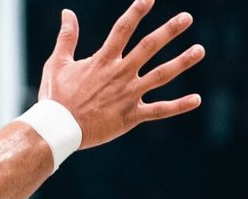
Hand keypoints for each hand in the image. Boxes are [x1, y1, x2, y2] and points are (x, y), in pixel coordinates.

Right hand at [39, 0, 203, 149]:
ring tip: (200, 50)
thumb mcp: (57, 64)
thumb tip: (67, 13)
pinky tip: (197, 99)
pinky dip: (178, 106)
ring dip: (181, 62)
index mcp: (102, 61)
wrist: (55, 131)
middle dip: (169, 31)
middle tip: (186, 18)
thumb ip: (66, 37)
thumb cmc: (54, 98)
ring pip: (160, 76)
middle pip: (148, 48)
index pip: (122, 30)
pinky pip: (158, 110)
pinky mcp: (130, 116)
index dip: (136, 12)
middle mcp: (119, 75)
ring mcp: (127, 95)